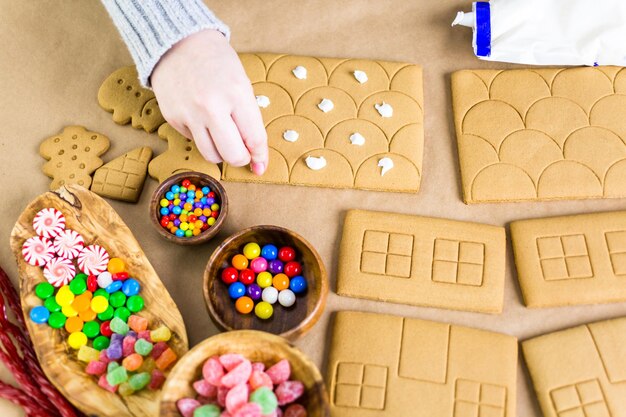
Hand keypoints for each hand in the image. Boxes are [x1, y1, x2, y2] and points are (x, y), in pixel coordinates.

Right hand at [151, 29, 266, 174]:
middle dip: (241, 159)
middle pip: (232, 155)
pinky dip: (202, 137)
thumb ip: (248, 118)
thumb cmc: (216, 61)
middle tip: (242, 153)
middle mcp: (211, 107)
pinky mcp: (172, 118)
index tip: (261, 164)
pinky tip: (201, 119)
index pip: (254, 139)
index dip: (260, 156)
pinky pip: (193, 141)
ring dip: (221, 153)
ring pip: (211, 156)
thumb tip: (254, 152)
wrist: (177, 42)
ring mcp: (189, 114)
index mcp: (236, 94)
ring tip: (223, 137)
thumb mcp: (241, 83)